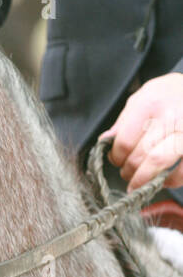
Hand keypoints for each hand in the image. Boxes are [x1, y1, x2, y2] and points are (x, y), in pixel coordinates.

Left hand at [101, 73, 182, 190]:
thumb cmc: (169, 93)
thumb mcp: (142, 97)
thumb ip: (124, 121)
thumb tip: (105, 141)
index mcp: (150, 104)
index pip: (124, 141)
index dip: (116, 157)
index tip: (116, 160)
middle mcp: (169, 117)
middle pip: (139, 154)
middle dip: (128, 170)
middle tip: (126, 173)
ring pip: (158, 163)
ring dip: (144, 179)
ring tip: (138, 183)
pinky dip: (172, 180)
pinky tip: (164, 180)